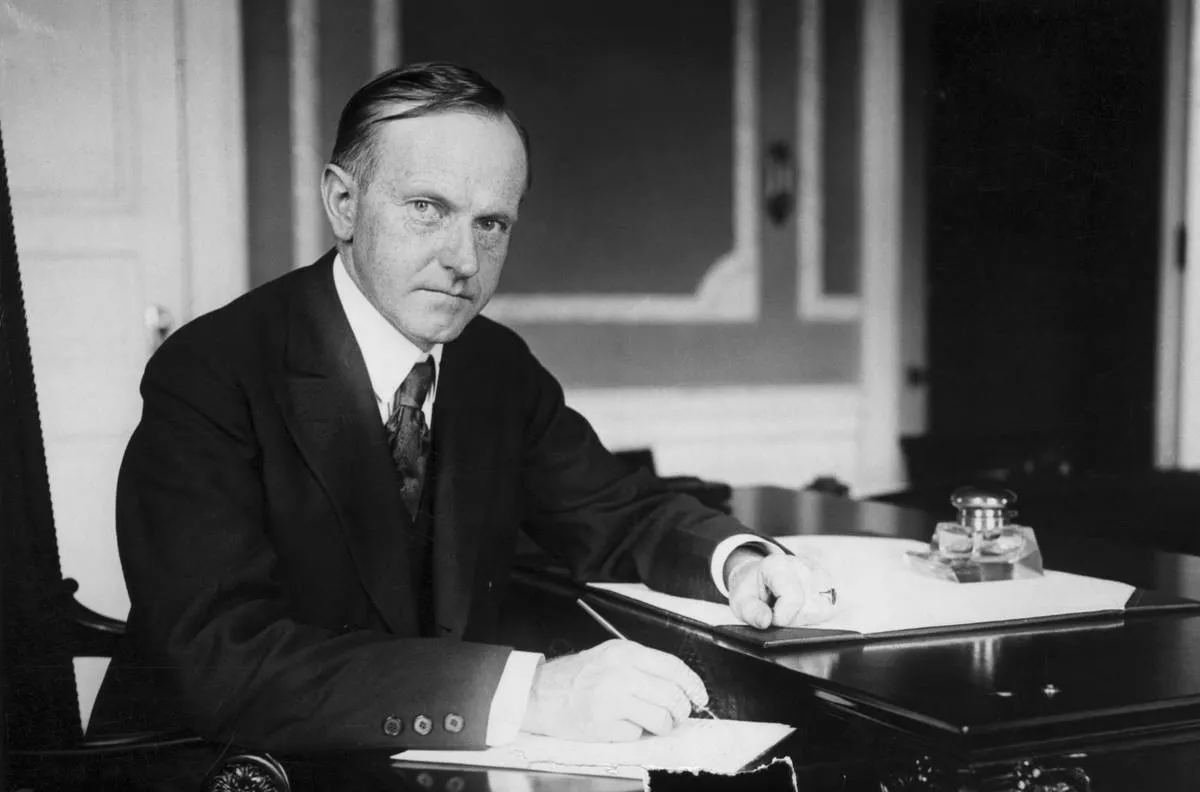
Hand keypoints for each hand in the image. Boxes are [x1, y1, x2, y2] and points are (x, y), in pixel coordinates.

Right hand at [519, 639, 707, 741]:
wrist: (540, 693)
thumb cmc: (578, 675)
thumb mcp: (611, 654)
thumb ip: (642, 664)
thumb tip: (678, 684)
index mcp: (625, 653)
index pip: (673, 667)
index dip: (693, 685)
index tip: (700, 697)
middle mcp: (620, 673)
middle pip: (671, 696)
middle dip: (680, 711)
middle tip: (677, 714)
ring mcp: (610, 700)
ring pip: (660, 719)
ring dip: (662, 726)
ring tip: (653, 723)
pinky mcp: (601, 725)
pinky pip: (636, 734)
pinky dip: (635, 734)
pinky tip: (623, 725)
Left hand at [726, 551, 837, 628]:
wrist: (760, 576)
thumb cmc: (752, 590)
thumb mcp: (740, 601)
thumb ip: (751, 611)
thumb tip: (766, 622)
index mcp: (779, 565)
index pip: (794, 599)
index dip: (781, 617)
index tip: (771, 617)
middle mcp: (804, 566)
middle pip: (810, 608)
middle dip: (793, 620)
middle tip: (778, 612)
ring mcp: (821, 573)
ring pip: (824, 610)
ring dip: (805, 617)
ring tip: (789, 609)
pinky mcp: (831, 584)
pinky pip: (830, 609)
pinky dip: (814, 613)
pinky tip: (800, 608)